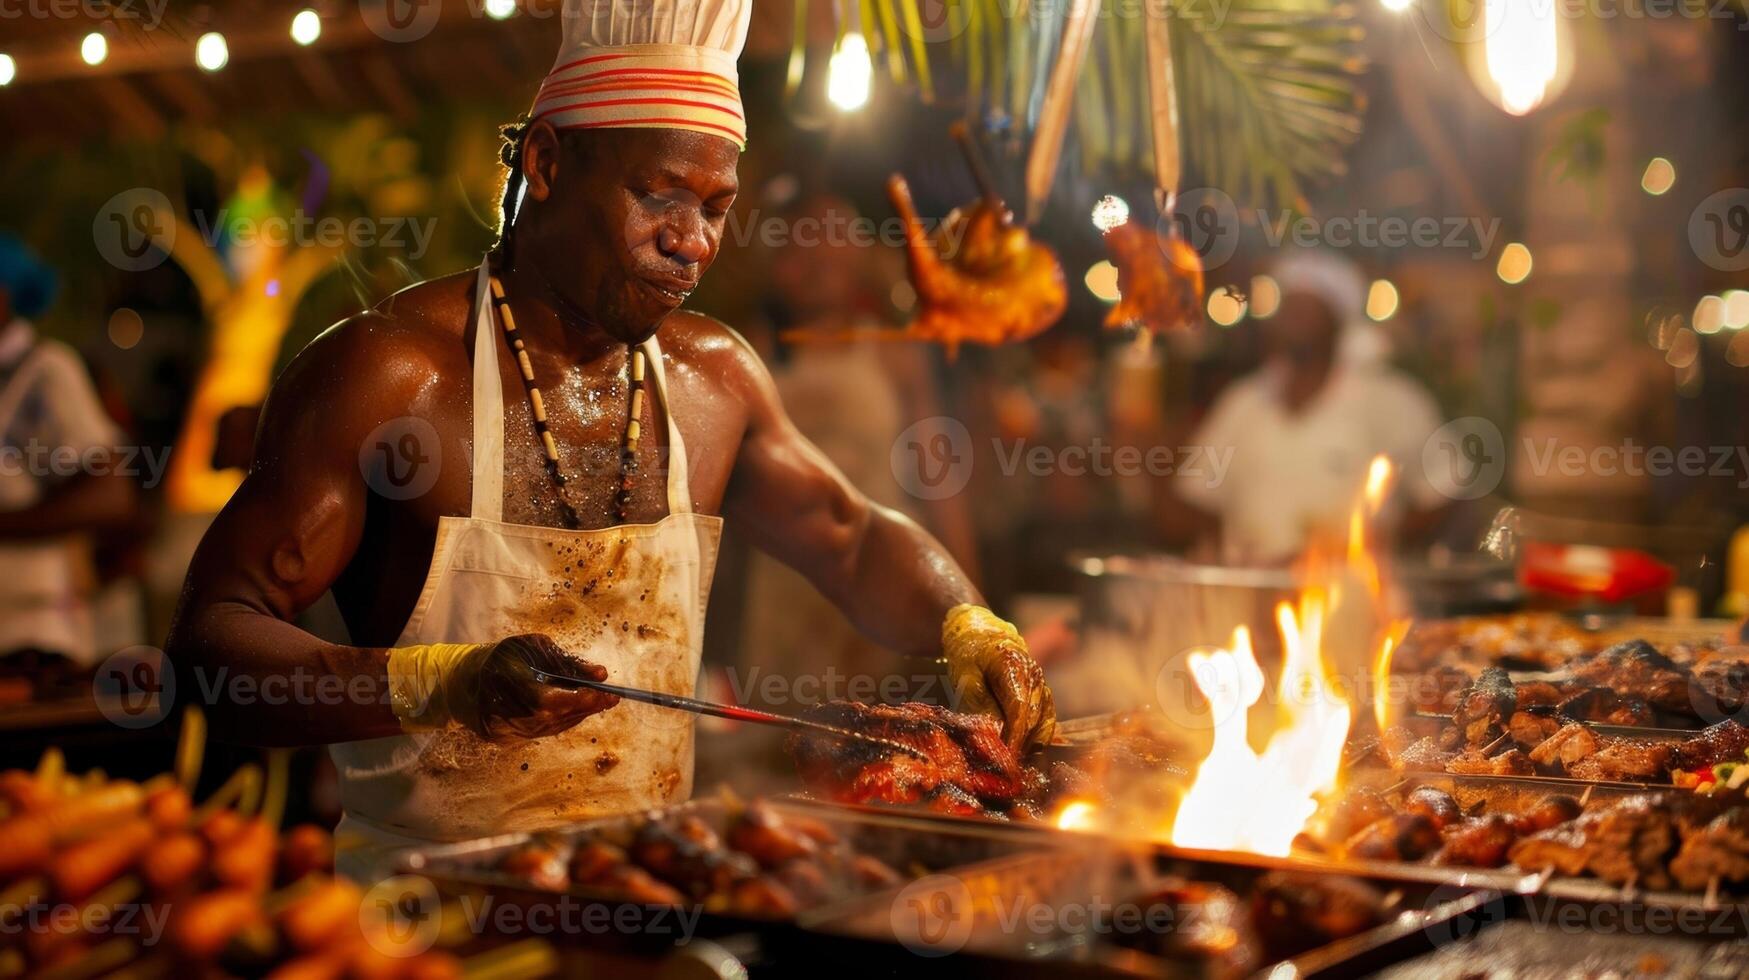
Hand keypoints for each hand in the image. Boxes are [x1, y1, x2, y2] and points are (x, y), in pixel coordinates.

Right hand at [472, 634, 620, 740]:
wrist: (461, 681)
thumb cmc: (502, 657)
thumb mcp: (534, 647)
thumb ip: (567, 662)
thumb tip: (600, 675)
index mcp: (509, 682)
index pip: (552, 700)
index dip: (581, 700)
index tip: (607, 694)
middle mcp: (506, 711)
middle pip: (556, 716)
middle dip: (587, 707)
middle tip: (610, 698)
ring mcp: (504, 730)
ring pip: (552, 727)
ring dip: (576, 715)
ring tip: (594, 701)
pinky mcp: (504, 739)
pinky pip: (542, 732)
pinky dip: (560, 721)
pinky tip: (570, 710)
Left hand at [941, 605, 1056, 752]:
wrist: (982, 634)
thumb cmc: (970, 655)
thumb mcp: (966, 678)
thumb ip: (981, 706)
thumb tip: (994, 736)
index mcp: (1014, 665)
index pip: (1020, 707)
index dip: (1015, 736)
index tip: (1006, 758)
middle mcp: (1034, 675)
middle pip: (1034, 718)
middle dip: (1020, 746)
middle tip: (1004, 769)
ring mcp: (1042, 685)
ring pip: (1043, 724)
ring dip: (1028, 745)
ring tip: (1009, 763)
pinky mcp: (1043, 695)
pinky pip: (1045, 722)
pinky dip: (1035, 739)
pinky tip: (1020, 752)